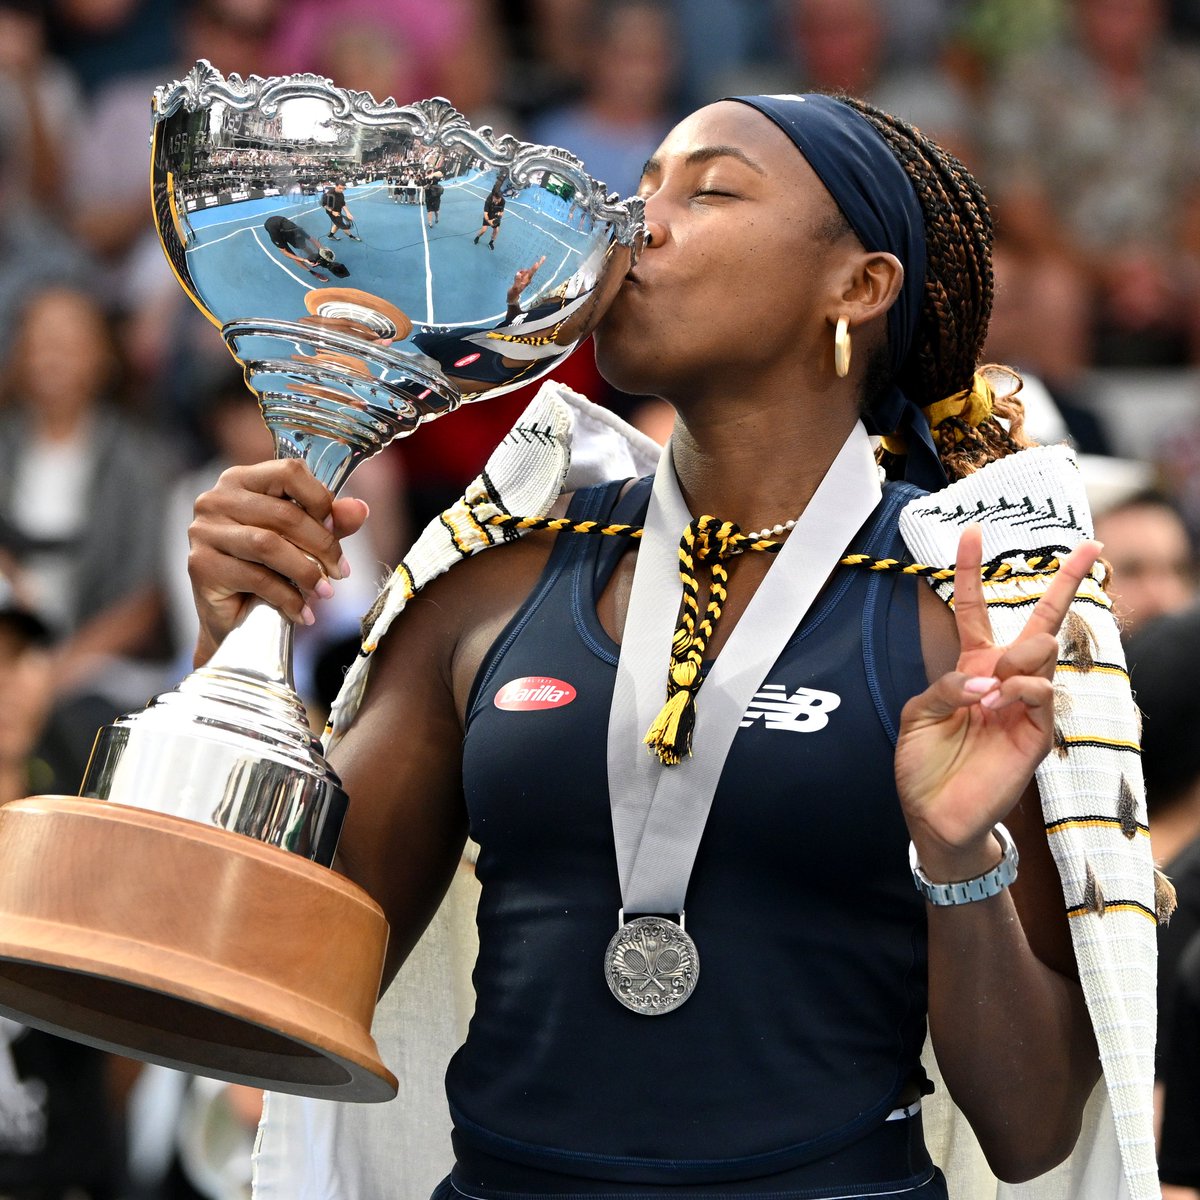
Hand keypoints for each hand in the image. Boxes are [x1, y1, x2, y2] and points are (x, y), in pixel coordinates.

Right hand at [187, 460, 368, 660]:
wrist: (232, 617)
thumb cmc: (268, 570)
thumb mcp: (304, 541)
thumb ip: (330, 522)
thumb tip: (360, 509)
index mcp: (242, 480)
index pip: (289, 472)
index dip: (320, 500)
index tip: (336, 529)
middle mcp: (216, 499)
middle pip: (284, 514)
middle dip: (322, 545)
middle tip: (340, 571)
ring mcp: (204, 531)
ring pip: (269, 545)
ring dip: (307, 572)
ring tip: (326, 592)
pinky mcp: (201, 565)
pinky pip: (256, 578)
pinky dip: (288, 597)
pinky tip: (303, 612)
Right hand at [507, 256, 545, 302]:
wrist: (513, 297)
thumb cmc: (513, 293)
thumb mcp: (514, 288)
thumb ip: (517, 281)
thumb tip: (518, 273)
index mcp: (526, 281)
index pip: (531, 273)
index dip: (534, 268)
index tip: (537, 263)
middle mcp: (528, 279)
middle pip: (532, 270)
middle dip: (538, 264)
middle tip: (544, 257)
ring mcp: (526, 279)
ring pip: (526, 271)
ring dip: (522, 271)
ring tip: (516, 277)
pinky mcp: (524, 278)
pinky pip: (523, 272)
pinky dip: (521, 272)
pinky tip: (517, 276)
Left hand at [894, 524, 1101, 877]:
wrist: (934, 816)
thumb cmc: (923, 765)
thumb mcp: (917, 715)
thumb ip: (945, 686)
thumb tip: (984, 677)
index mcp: (970, 668)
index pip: (974, 610)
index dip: (969, 571)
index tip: (970, 531)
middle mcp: (1002, 680)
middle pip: (1040, 622)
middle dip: (1065, 582)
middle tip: (1088, 547)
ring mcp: (1024, 705)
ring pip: (1043, 653)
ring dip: (1019, 658)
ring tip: (992, 687)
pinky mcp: (1037, 734)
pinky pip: (1044, 694)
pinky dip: (1021, 690)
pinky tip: (998, 702)